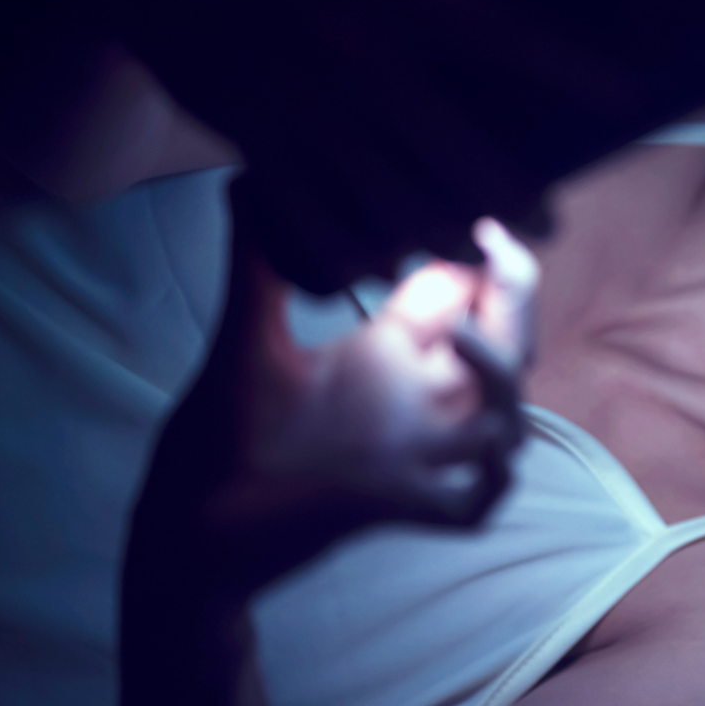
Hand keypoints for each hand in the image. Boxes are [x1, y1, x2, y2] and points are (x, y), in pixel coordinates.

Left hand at [197, 218, 538, 581]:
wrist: (191, 527)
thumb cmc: (219, 436)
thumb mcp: (242, 340)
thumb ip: (255, 261)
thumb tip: (249, 178)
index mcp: (386, 359)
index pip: (455, 298)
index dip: (470, 257)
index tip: (466, 218)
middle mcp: (415, 405)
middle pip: (503, 346)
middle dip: (513, 295)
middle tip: (494, 246)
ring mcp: (419, 459)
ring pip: (506, 419)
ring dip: (502, 374)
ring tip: (462, 331)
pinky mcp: (407, 511)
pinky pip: (480, 497)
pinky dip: (494, 472)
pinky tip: (481, 439)